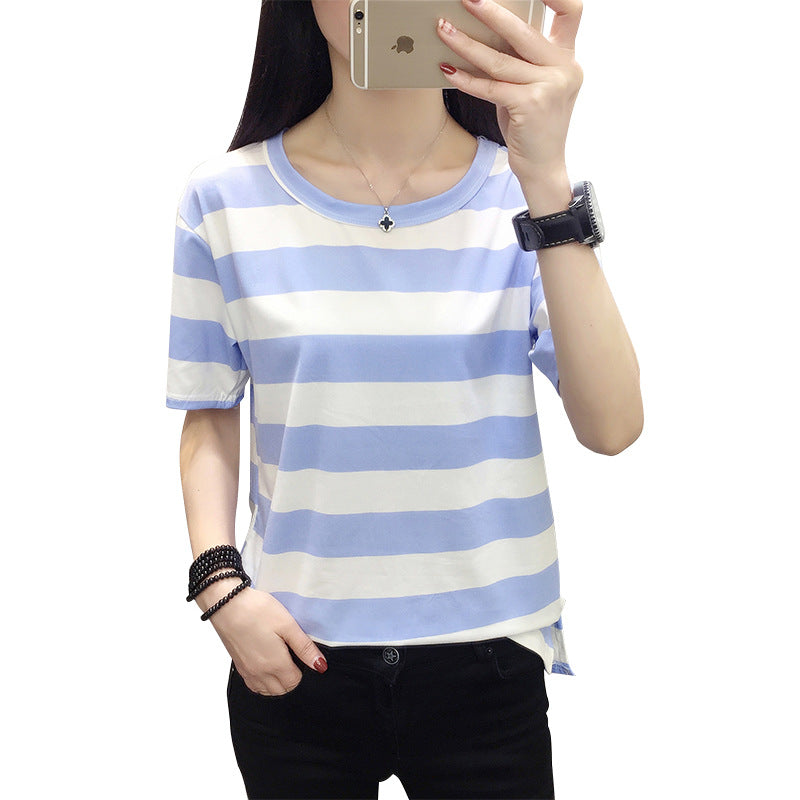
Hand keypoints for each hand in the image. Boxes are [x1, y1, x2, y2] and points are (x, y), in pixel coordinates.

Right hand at [210, 586, 327, 695]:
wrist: (226, 604)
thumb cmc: (257, 611)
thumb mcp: (287, 625)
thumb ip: (304, 647)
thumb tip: (320, 666)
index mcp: (275, 665)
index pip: (295, 682)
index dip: (303, 669)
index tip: (301, 654)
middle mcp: (260, 674)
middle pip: (281, 690)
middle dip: (291, 678)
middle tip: (292, 656)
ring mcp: (247, 671)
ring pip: (266, 691)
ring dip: (277, 683)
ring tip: (280, 660)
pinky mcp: (238, 666)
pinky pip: (253, 685)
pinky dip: (262, 681)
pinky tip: (265, 664)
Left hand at [437, 0, 582, 184]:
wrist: (543, 166)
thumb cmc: (532, 125)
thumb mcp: (534, 86)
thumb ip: (522, 61)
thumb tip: (486, 33)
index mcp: (567, 58)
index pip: (571, 12)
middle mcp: (564, 68)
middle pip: (524, 30)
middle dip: (491, 12)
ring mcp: (549, 87)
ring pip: (500, 59)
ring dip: (466, 44)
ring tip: (443, 30)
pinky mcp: (530, 105)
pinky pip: (491, 87)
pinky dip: (466, 79)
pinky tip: (447, 70)